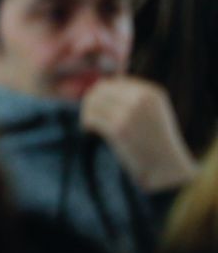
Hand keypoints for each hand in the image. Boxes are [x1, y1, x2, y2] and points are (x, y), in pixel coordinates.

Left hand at [80, 77, 196, 191]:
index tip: (100, 111)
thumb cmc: (156, 143)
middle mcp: (141, 98)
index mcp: (151, 92)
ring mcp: (130, 113)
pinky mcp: (119, 129)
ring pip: (93, 103)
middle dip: (91, 104)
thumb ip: (131, 97)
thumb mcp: (153, 112)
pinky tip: (89, 132)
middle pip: (100, 90)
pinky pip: (91, 119)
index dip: (101, 96)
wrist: (167, 168)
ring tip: (91, 126)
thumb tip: (99, 84)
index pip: (113, 83)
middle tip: (91, 119)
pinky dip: (86, 125)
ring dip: (87, 114)